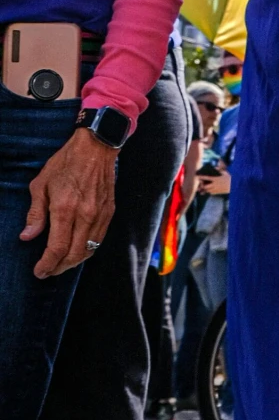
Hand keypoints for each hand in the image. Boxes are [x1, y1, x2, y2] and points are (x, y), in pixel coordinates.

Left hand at [22, 126, 117, 277]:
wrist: (96, 148)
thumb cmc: (65, 163)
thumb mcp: (41, 184)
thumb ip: (35, 213)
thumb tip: (27, 236)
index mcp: (65, 209)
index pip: (57, 248)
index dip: (47, 264)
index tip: (39, 271)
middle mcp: (85, 216)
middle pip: (74, 255)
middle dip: (59, 268)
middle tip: (47, 271)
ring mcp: (100, 215)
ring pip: (89, 250)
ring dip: (74, 262)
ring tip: (60, 264)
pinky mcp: (109, 213)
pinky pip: (98, 239)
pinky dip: (87, 250)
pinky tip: (77, 250)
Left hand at [202, 166, 231, 195]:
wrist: (234, 186)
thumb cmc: (230, 178)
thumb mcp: (225, 172)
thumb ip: (219, 169)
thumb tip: (215, 166)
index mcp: (216, 179)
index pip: (206, 178)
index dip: (201, 177)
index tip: (197, 176)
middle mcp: (215, 185)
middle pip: (205, 186)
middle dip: (202, 185)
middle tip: (201, 184)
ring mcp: (216, 189)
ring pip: (207, 190)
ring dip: (205, 189)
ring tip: (203, 188)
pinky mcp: (218, 192)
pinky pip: (211, 193)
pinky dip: (209, 191)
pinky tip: (210, 190)